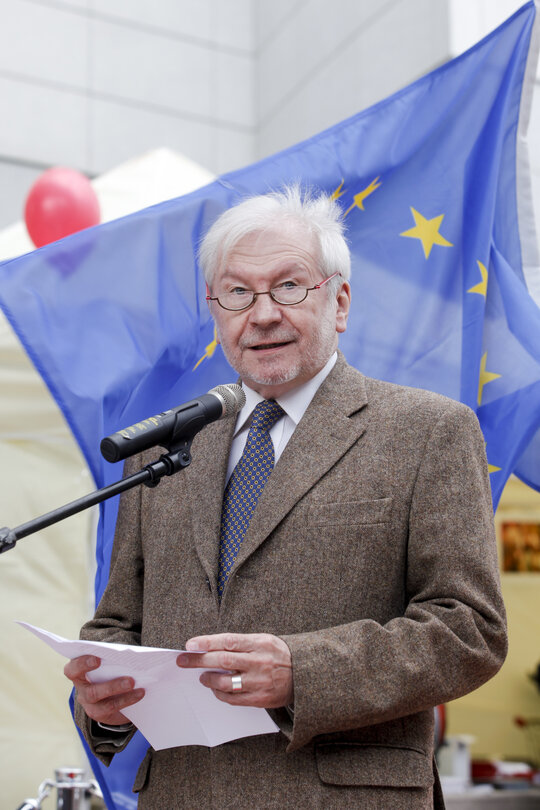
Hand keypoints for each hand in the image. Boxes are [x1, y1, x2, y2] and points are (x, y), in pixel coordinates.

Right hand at [64, 655, 144, 725]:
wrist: (108, 691)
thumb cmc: (107, 669)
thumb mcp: (106, 662)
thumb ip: (111, 657)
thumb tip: (130, 653)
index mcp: (78, 673)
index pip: (72, 670)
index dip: (82, 664)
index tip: (97, 659)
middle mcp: (81, 690)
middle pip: (91, 692)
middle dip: (111, 686)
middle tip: (131, 680)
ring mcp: (90, 705)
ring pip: (103, 704)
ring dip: (122, 695)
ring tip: (136, 687)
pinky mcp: (100, 714)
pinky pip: (112, 709)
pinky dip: (128, 699)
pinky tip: (140, 693)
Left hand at [177, 633, 292, 707]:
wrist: (304, 675)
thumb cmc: (278, 655)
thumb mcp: (264, 640)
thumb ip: (240, 643)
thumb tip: (210, 646)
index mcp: (260, 643)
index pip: (228, 641)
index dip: (207, 642)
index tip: (190, 644)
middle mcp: (259, 662)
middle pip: (223, 660)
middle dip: (199, 660)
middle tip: (183, 660)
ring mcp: (259, 682)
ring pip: (226, 682)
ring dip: (209, 679)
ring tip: (202, 677)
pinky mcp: (260, 699)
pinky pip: (234, 699)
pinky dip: (220, 694)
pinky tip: (216, 689)